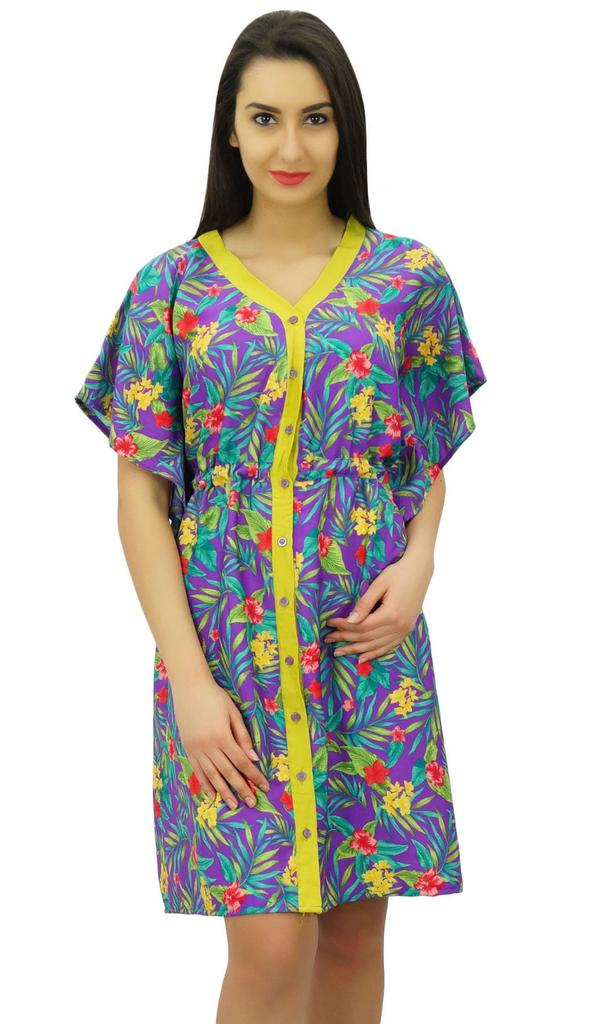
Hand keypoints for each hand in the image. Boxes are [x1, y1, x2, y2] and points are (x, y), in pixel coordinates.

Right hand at [171, 677, 270, 809]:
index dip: (254, 776)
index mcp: (222, 736)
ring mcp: (196, 749)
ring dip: (223, 792)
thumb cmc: (215, 697)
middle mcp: (208, 746)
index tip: (264, 786)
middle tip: (252, 803)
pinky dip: (205, 784)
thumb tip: (253, 758)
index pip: (242, 762)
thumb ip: (243, 736)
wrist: (189, 687)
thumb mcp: (233, 713)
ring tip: (233, 805)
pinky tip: (212, 794)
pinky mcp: (188, 748)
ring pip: (211, 776)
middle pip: (228, 772)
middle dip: (241, 789)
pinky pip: (198, 771)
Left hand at [324, 548, 433, 662]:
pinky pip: (389, 647)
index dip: (343, 627)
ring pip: (376, 646)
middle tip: (328, 639)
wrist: (420, 571)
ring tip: (339, 652)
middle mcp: (399, 626)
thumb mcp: (379, 584)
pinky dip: (375, 653)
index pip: (361, 626)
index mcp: (391, 614)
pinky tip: (362, 658)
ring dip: (356, 650)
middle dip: (345, 639)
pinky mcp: (407, 630)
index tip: (330, 623)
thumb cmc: (398, 573)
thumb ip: (365, 604)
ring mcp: (404, 630)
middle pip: (366, 638)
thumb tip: (350, 621)